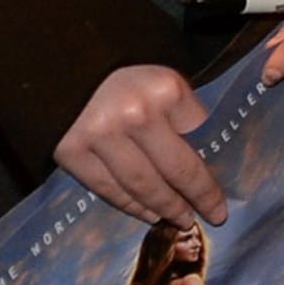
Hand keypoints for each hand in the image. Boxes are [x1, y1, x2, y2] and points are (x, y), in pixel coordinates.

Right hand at [56, 62, 223, 222]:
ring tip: (183, 219)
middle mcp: (135, 114)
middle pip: (177, 169)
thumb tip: (204, 159)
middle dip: (199, 196)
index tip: (224, 185)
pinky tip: (149, 214)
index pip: (200, 136)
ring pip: (143, 186)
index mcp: (164, 88)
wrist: (59, 64)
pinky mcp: (73, 154)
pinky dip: (132, 206)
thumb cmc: (121, 70)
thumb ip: (180, 113)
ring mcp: (102, 136)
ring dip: (166, 208)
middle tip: (215, 215)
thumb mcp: (161, 77)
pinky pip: (110, 189)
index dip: (213, 162)